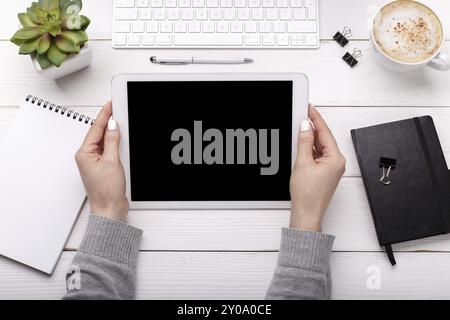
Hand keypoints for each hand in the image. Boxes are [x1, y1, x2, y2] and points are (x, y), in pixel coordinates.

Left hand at [75, 101, 128, 221]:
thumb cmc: (106, 191)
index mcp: (84, 153)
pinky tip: (122, 141)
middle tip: (117, 109)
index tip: (111, 105)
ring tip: (121, 123)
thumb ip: (112, 141)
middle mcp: (88, 157)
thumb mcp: (112, 161)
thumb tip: (113, 125)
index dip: (104, 115)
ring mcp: (95, 162)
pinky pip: (109, 150)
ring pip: (105, 142)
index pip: (96, 129)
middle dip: (108, 122)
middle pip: (99, 133)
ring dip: (113, 133)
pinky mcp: (103, 167)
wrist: (110, 209)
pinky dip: (116, 144)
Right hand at [290, 105, 345, 231]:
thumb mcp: (302, 163)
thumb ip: (304, 142)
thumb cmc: (308, 195)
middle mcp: (336, 162)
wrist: (307, 214)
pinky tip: (301, 145)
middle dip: (312, 128)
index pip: (325, 132)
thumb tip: (305, 126)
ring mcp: (331, 168)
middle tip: (301, 116)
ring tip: (298, 130)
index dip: (316, 119)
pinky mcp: (325, 173)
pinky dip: (309, 150)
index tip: (309, 109)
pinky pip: (318, 156)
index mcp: (336, 158)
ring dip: (309, 140)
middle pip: (323, 139)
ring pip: (320, 147)